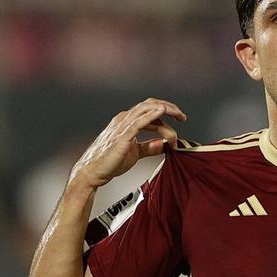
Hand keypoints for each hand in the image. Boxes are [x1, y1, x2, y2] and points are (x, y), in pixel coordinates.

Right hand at [70, 98, 186, 188]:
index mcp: (127, 122)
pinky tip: (161, 111)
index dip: (167, 113)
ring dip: (165, 110)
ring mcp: (122, 126)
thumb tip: (164, 145)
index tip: (180, 119)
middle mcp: (124, 120)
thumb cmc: (110, 161)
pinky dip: (151, 115)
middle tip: (182, 116)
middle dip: (169, 108)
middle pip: (150, 105)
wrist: (93, 171)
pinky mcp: (122, 136)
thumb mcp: (136, 153)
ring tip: (178, 115)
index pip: (150, 110)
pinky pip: (138, 121)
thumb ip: (149, 147)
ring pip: (146, 109)